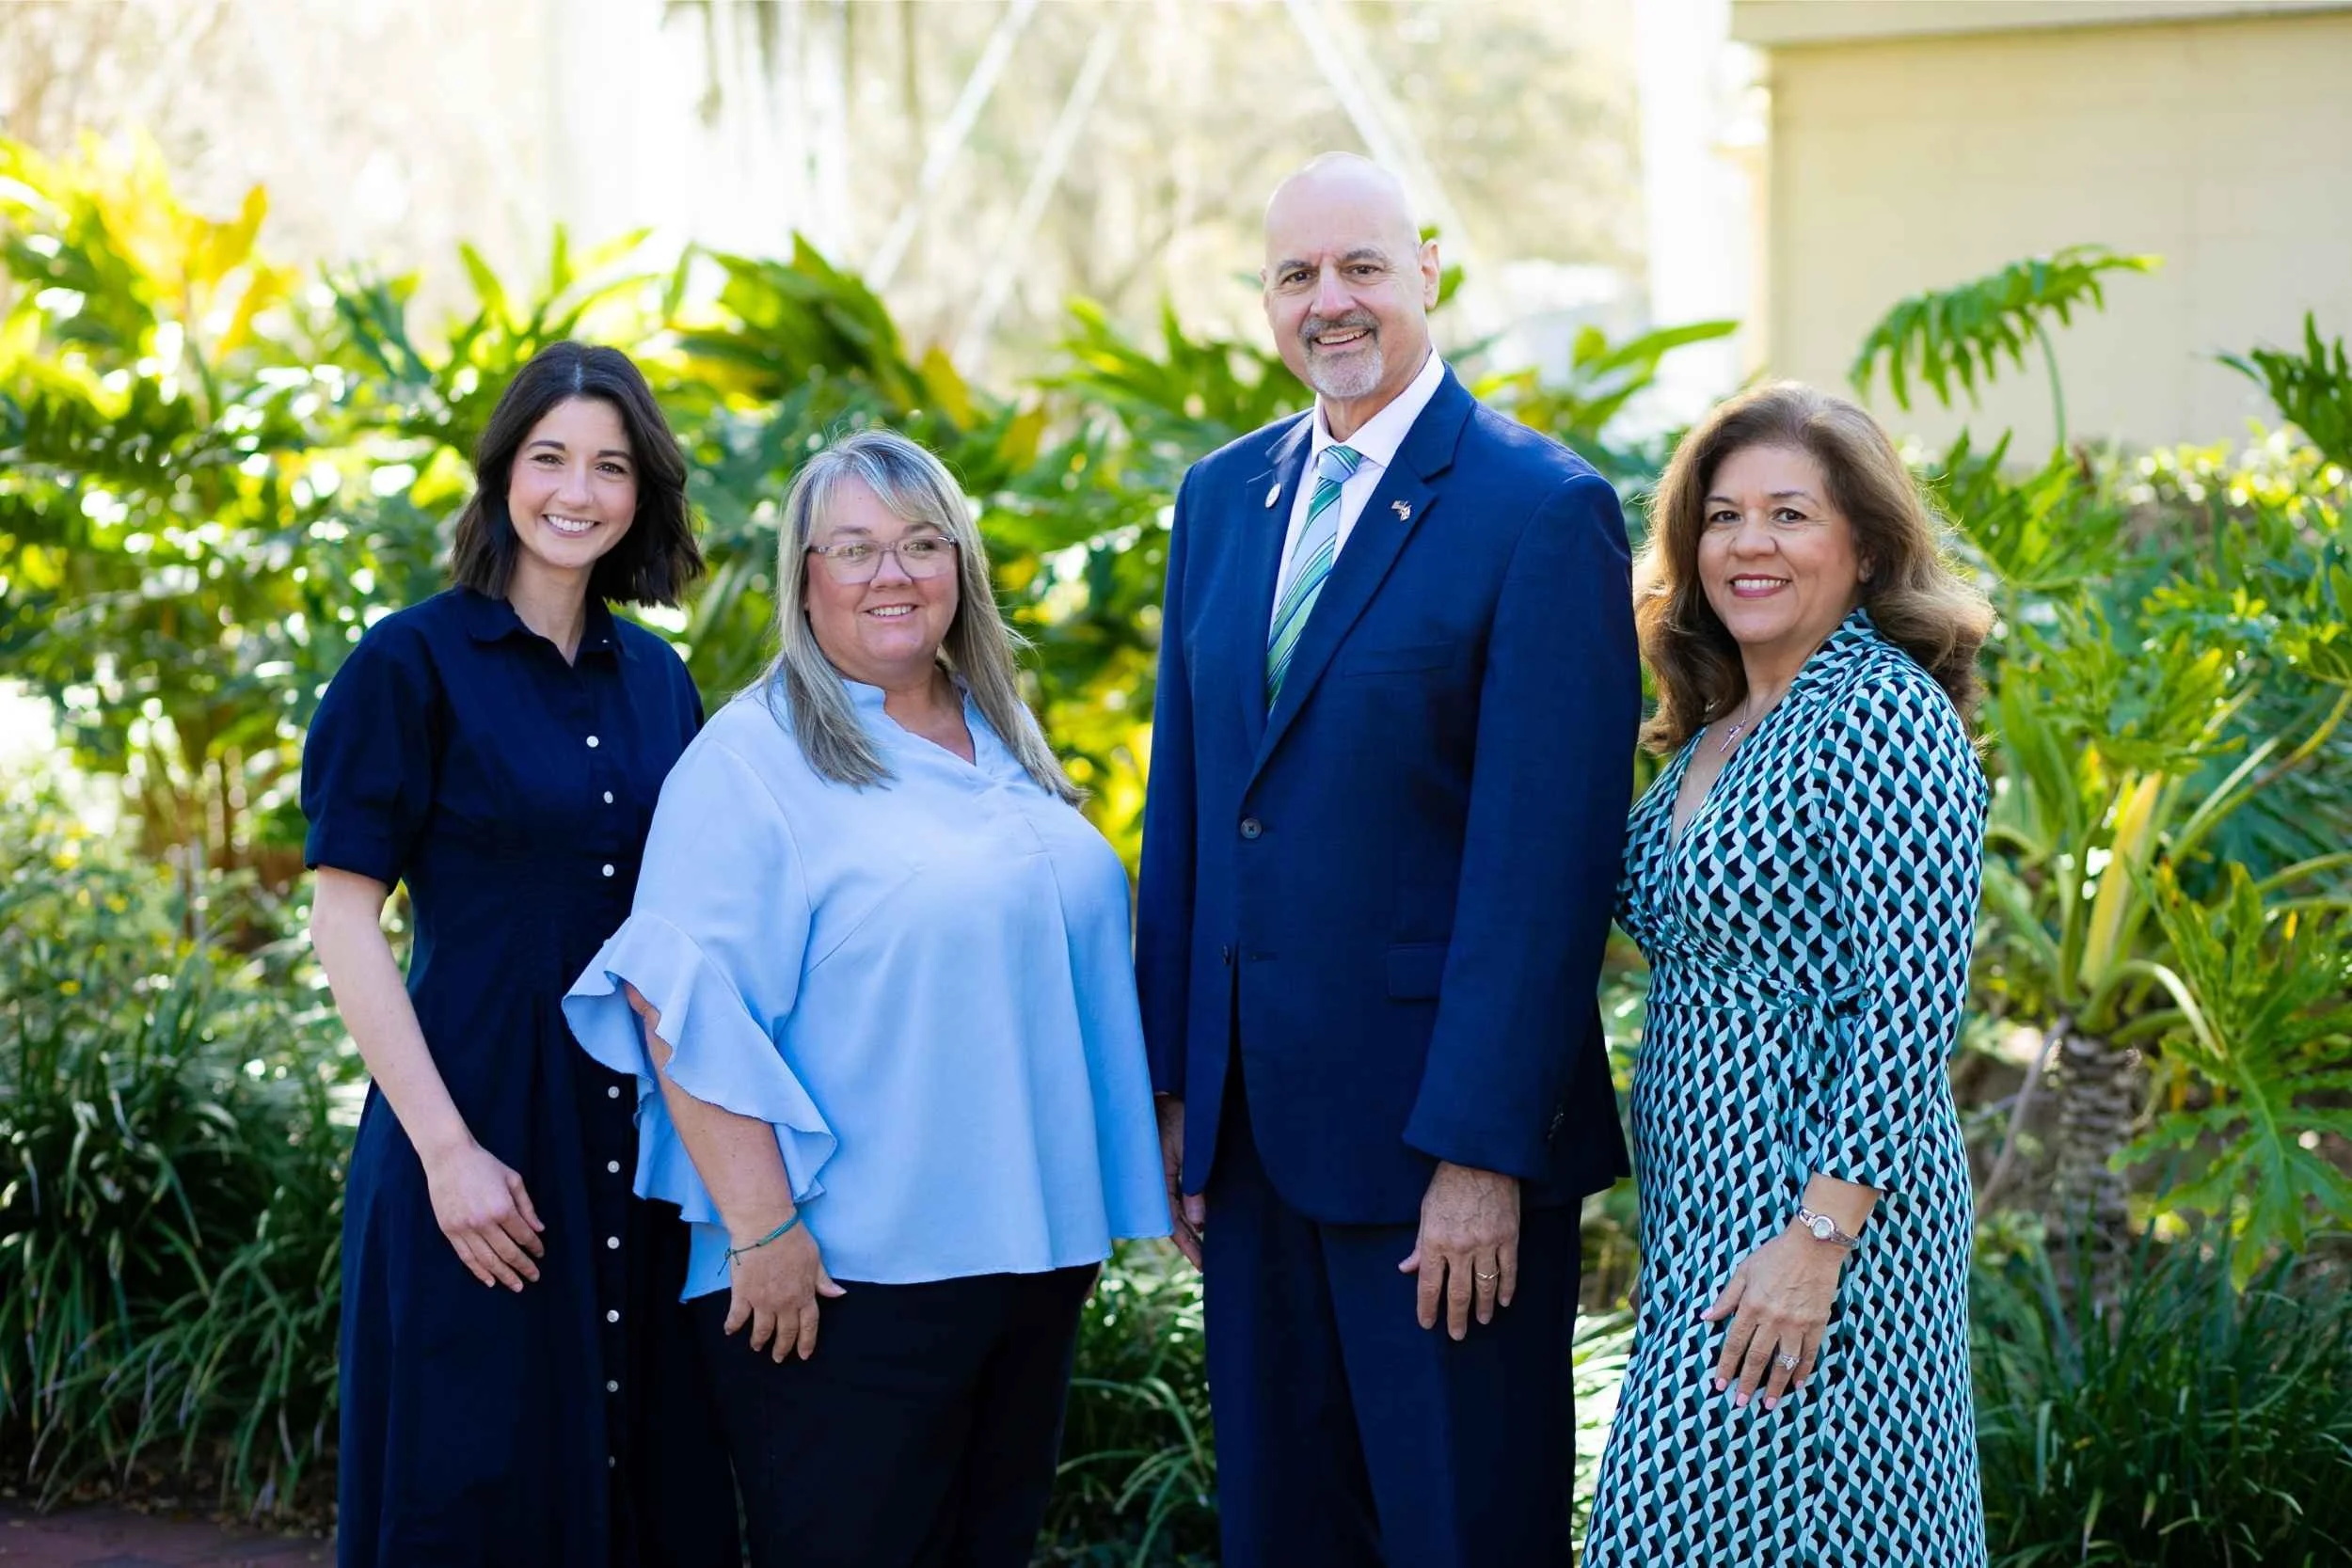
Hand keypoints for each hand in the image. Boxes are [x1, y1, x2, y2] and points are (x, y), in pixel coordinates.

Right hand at [422, 1138, 543, 1290]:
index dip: (534, 1247)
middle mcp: (483, 1222)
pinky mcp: (449, 1231)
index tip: (541, 1254)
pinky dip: (478, 1272)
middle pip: (507, 1252)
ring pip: (487, 1260)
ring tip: (516, 1285)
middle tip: (534, 1277)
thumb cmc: (484, 1165)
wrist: (448, 1158)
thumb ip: (527, 1207)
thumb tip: (539, 1230)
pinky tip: (490, 1281)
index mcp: (502, 1208)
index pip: (523, 1235)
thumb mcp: (513, 1179)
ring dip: (503, 1275)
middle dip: (523, 1267)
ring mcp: (464, 1229)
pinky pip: (466, 1257)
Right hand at [723, 1216, 844, 1361]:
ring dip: (759, 1341)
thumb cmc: (792, 1238)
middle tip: (778, 1358)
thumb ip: (824, 1281)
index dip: (806, 1342)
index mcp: (805, 1294)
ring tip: (757, 1347)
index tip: (803, 1355)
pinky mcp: (742, 1294)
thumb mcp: (815, 1259)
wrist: (765, 1226)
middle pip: (786, 1332)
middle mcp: (785, 1303)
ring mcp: (763, 1301)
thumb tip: (839, 1294)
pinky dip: (733, 1326)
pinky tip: (730, 1332)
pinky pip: (737, 1317)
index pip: (809, 1325)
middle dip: (782, 1348)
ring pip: (762, 1330)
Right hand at [1155, 1096, 1205, 1268]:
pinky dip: (1183, 1211)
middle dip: (1188, 1242)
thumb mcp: (1187, 1148)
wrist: (1156, 1093)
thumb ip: (1193, 1183)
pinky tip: (1195, 1220)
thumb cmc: (1174, 1114)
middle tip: (1206, 1265)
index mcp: (1156, 1180)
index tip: (1203, 1265)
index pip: (1172, 1222)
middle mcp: (1152, 1183)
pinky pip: (1170, 1197)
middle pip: (1170, 1221)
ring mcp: (1155, 1177)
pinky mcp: (1160, 1170)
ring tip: (1204, 1248)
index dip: (1188, 1244)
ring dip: (1187, 1227)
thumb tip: (1200, 1221)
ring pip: (1171, 1211)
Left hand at [1399, 1161, 1518, 1338]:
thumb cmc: (1448, 1183)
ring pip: (1485, 1286)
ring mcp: (1487, 1244)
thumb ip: (1419, 1244)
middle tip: (1457, 1335)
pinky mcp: (1509, 1237)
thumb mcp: (1426, 1211)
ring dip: (1483, 1307)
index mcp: (1435, 1241)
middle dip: (1456, 1317)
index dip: (1428, 1307)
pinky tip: (1503, 1301)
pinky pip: (1509, 1270)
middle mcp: (1460, 1248)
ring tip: (1482, 1321)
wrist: (1480, 1159)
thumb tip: (1407, 1269)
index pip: (1430, 1284)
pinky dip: (1507, 1288)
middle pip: (1458, 1292)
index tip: (1427, 1323)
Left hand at [1701, 1224, 1846, 1408]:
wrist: (1813, 1245)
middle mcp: (1773, 1319)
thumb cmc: (1775, 1255)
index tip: (1719, 1385)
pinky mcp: (1817, 1324)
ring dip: (1775, 1386)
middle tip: (1741, 1403)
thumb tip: (1706, 1317)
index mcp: (1751, 1306)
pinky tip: (1798, 1386)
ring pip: (1784, 1362)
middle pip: (1757, 1358)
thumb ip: (1726, 1297)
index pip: (1735, 1343)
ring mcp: (1797, 1323)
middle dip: (1747, 1383)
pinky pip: (1810, 1354)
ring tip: (1768, 1404)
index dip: (1726, 1366)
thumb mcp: (1743, 1271)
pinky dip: (1804, 1371)